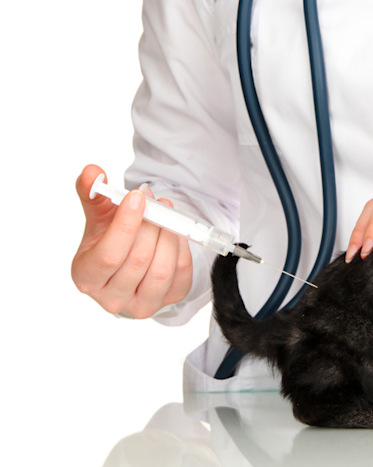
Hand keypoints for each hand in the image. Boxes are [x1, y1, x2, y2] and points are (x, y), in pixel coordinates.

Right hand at [71, 164, 192, 317]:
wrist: (131, 260)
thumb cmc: (111, 239)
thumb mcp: (99, 217)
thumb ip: (93, 193)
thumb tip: (93, 172)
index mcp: (86, 277)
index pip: (108, 256)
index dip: (126, 225)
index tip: (137, 197)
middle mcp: (111, 298)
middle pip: (138, 261)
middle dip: (151, 226)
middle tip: (156, 202)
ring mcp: (142, 305)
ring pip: (161, 271)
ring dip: (168, 236)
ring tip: (166, 213)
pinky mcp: (170, 300)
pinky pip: (181, 274)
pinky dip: (181, 248)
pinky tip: (174, 231)